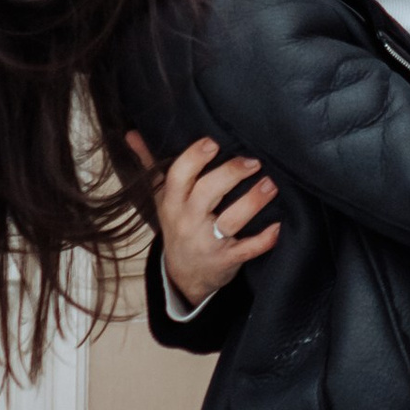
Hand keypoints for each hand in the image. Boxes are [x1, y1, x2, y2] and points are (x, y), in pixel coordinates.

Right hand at [129, 130, 280, 304]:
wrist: (183, 275)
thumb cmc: (178, 225)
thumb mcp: (162, 197)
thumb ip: (151, 166)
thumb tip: (132, 133)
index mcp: (172, 202)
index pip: (178, 176)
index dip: (194, 157)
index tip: (213, 143)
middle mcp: (188, 220)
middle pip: (207, 192)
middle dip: (231, 174)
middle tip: (254, 161)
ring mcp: (207, 242)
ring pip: (230, 220)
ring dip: (253, 201)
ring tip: (271, 184)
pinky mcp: (226, 259)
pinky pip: (246, 250)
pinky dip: (264, 240)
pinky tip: (278, 226)